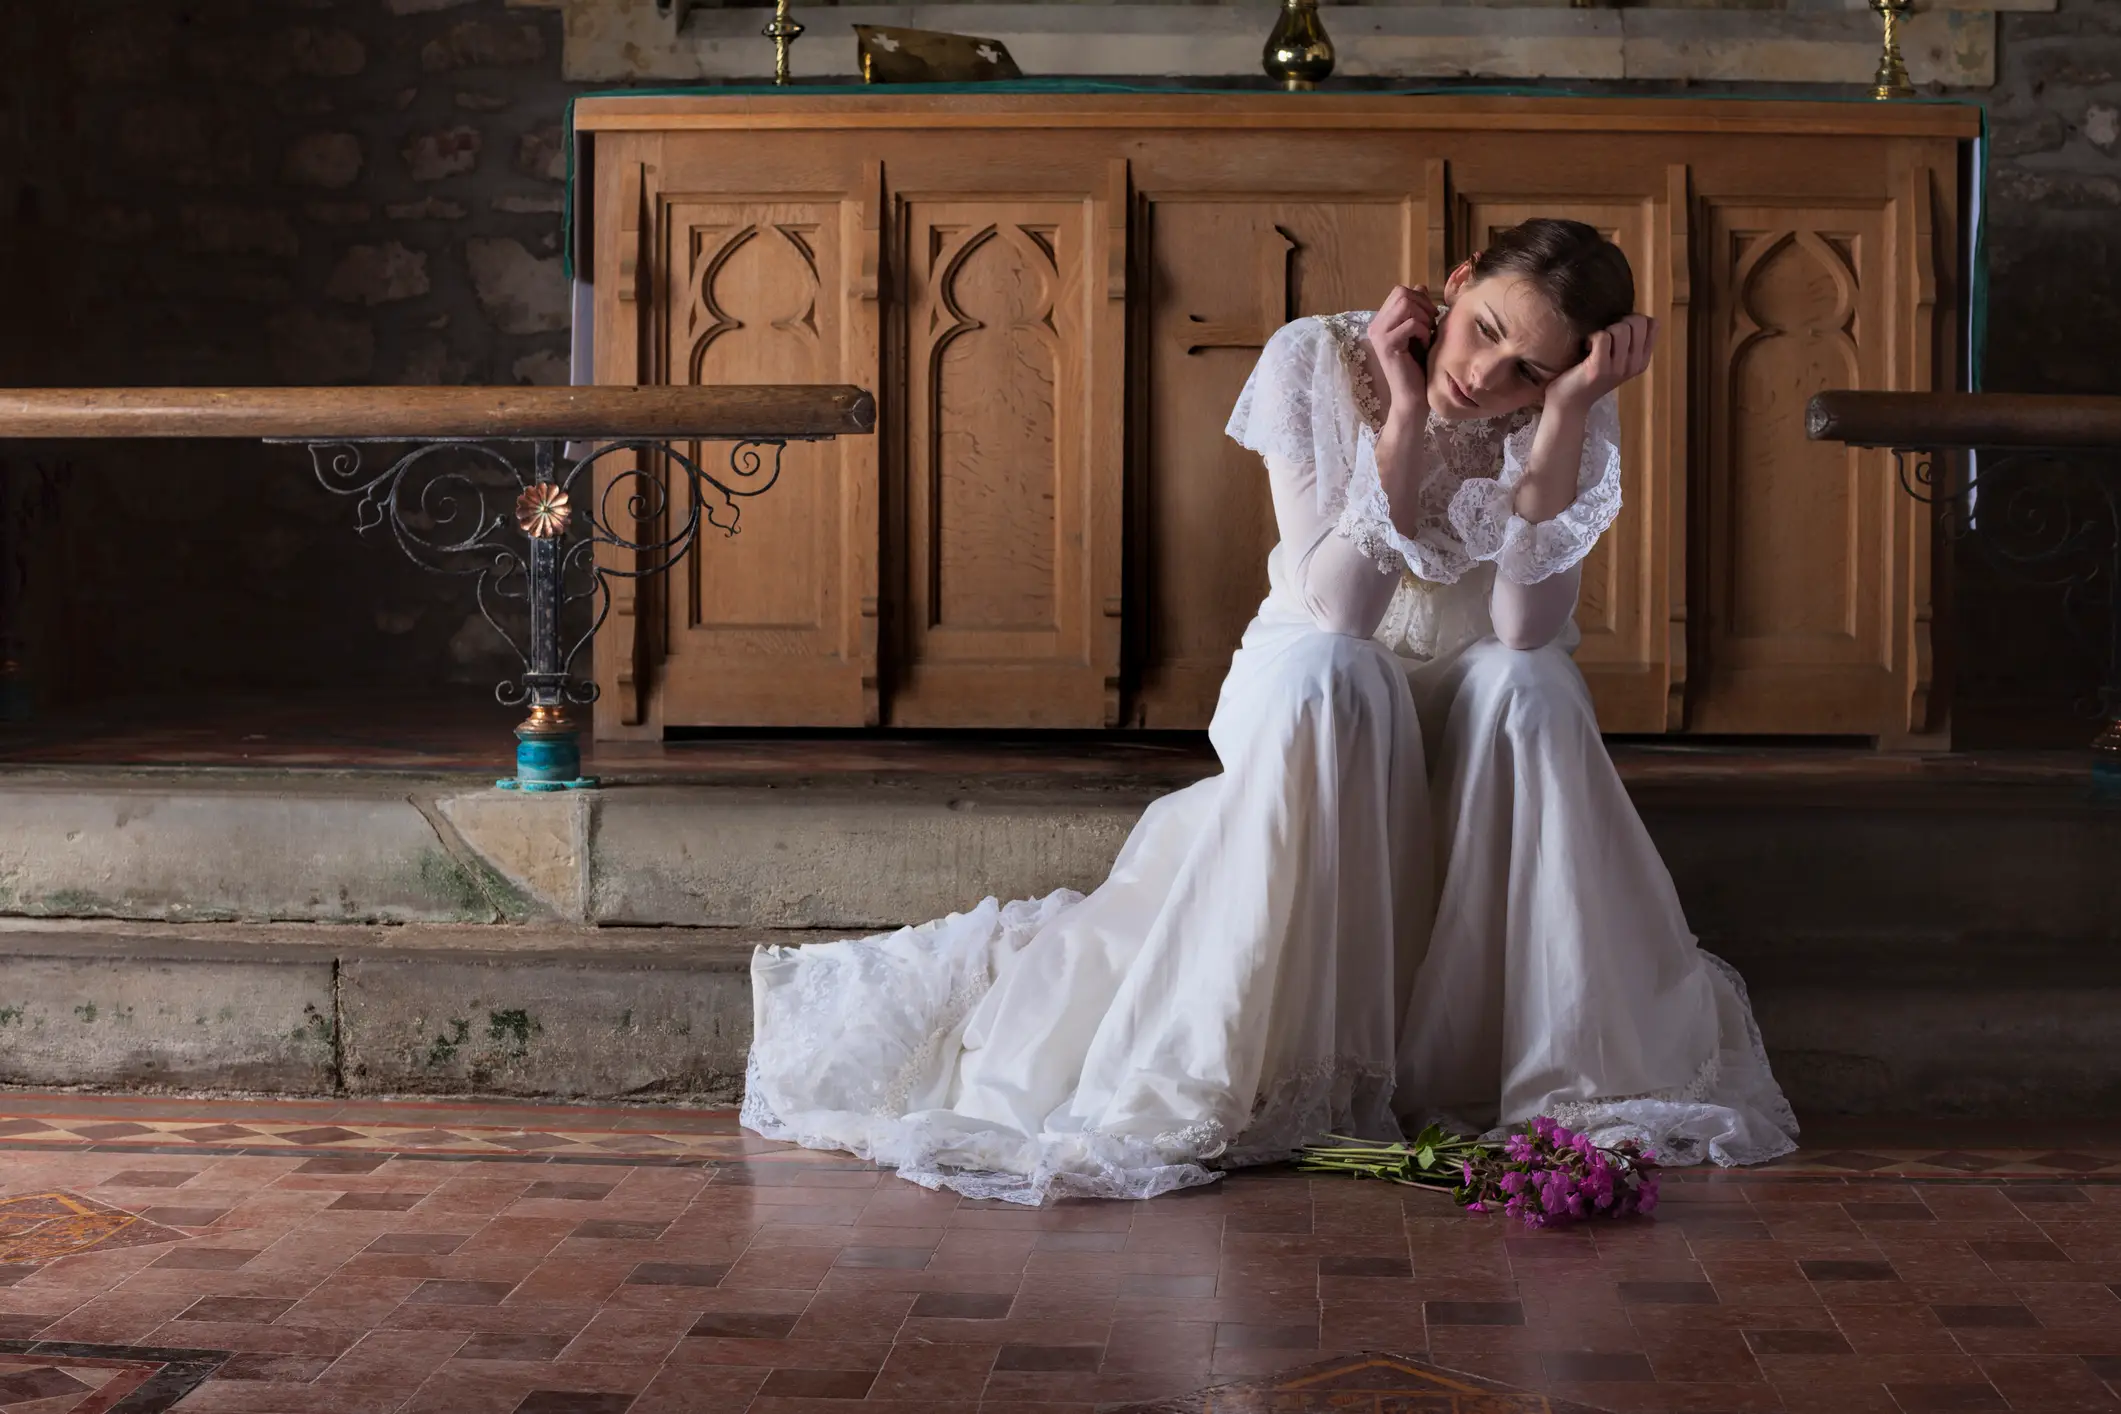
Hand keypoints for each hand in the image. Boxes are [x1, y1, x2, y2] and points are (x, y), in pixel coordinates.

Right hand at [1365, 284, 1436, 423]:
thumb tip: (1420, 285)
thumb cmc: (1419, 366)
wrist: (1413, 396)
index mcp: (1381, 321)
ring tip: (1426, 335)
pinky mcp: (1387, 345)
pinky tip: (1423, 345)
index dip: (1420, 299)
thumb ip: (1418, 309)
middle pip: (1402, 293)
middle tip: (1430, 326)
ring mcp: (1378, 334)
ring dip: (1423, 318)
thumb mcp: (1421, 331)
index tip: (1429, 319)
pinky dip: (1423, 332)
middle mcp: (1375, 325)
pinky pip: (1411, 323)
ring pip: (1406, 304)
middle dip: (1423, 306)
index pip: (1400, 291)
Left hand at [1546, 313, 1656, 415]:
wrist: (1568, 403)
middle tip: (1606, 336)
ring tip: (1595, 344)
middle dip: (1620, 321)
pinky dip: (1592, 337)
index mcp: (1642, 361)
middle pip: (1639, 322)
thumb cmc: (1589, 376)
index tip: (1619, 330)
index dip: (1635, 318)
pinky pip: (1603, 337)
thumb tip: (1635, 314)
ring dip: (1605, 330)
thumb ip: (1629, 342)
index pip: (1653, 325)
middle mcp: (1634, 365)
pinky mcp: (1599, 369)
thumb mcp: (1617, 360)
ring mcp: (1618, 368)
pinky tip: (1586, 347)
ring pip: (1621, 329)